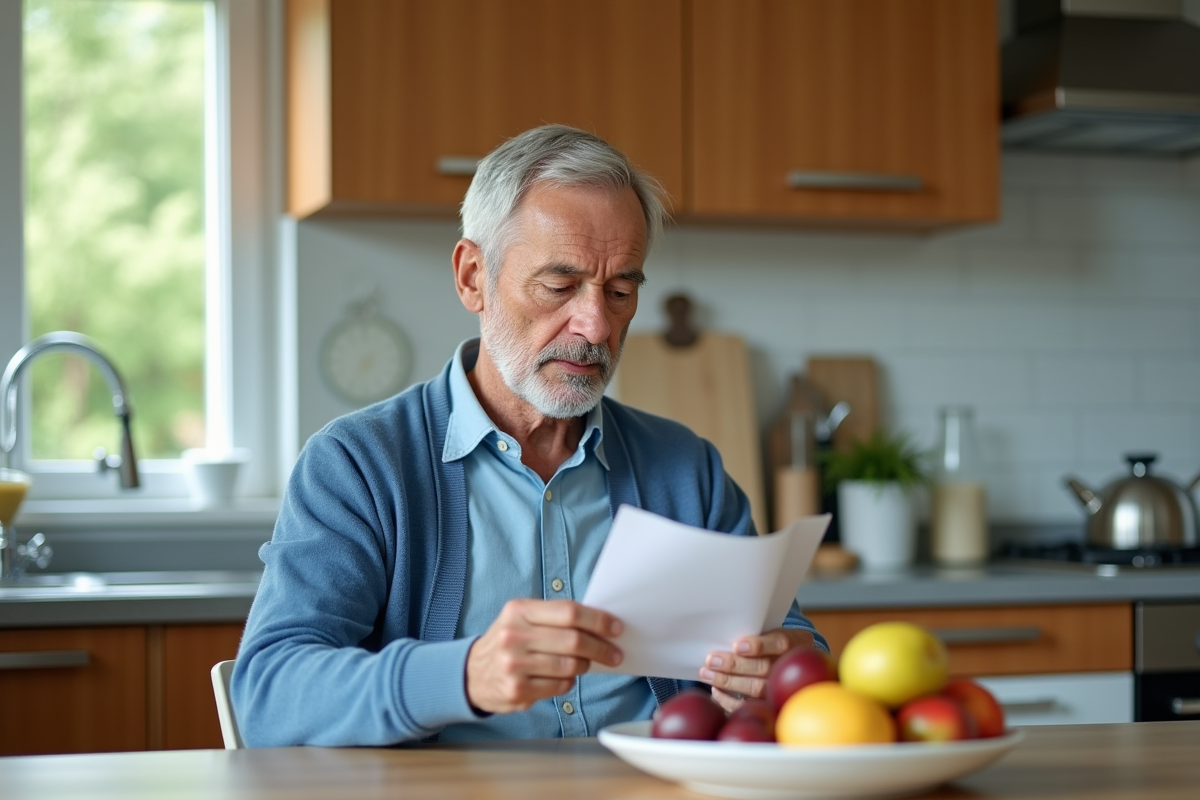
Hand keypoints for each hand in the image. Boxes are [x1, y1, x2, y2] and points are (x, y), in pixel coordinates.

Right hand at [465, 599, 623, 713]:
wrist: (471, 673)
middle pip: (574, 641)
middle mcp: (513, 636)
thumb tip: (600, 623)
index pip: (569, 612)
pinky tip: (562, 677)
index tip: (616, 628)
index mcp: (518, 610)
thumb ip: (555, 617)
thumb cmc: (508, 641)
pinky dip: (569, 682)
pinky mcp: (517, 690)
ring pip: (570, 666)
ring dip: (585, 666)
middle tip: (615, 653)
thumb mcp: (522, 618)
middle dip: (602, 648)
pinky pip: (560, 686)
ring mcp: (513, 665)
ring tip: (586, 664)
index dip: (598, 620)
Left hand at [699, 628, 815, 712]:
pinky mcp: (773, 704)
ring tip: (707, 674)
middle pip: (764, 668)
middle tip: (711, 660)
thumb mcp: (773, 631)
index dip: (759, 646)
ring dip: (728, 681)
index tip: (737, 646)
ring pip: (756, 688)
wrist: (795, 664)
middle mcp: (792, 666)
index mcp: (796, 642)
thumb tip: (724, 640)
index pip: (780, 643)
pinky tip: (716, 690)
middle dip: (734, 665)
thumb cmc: (775, 643)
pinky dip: (730, 700)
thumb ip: (756, 633)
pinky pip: (751, 706)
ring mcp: (784, 688)